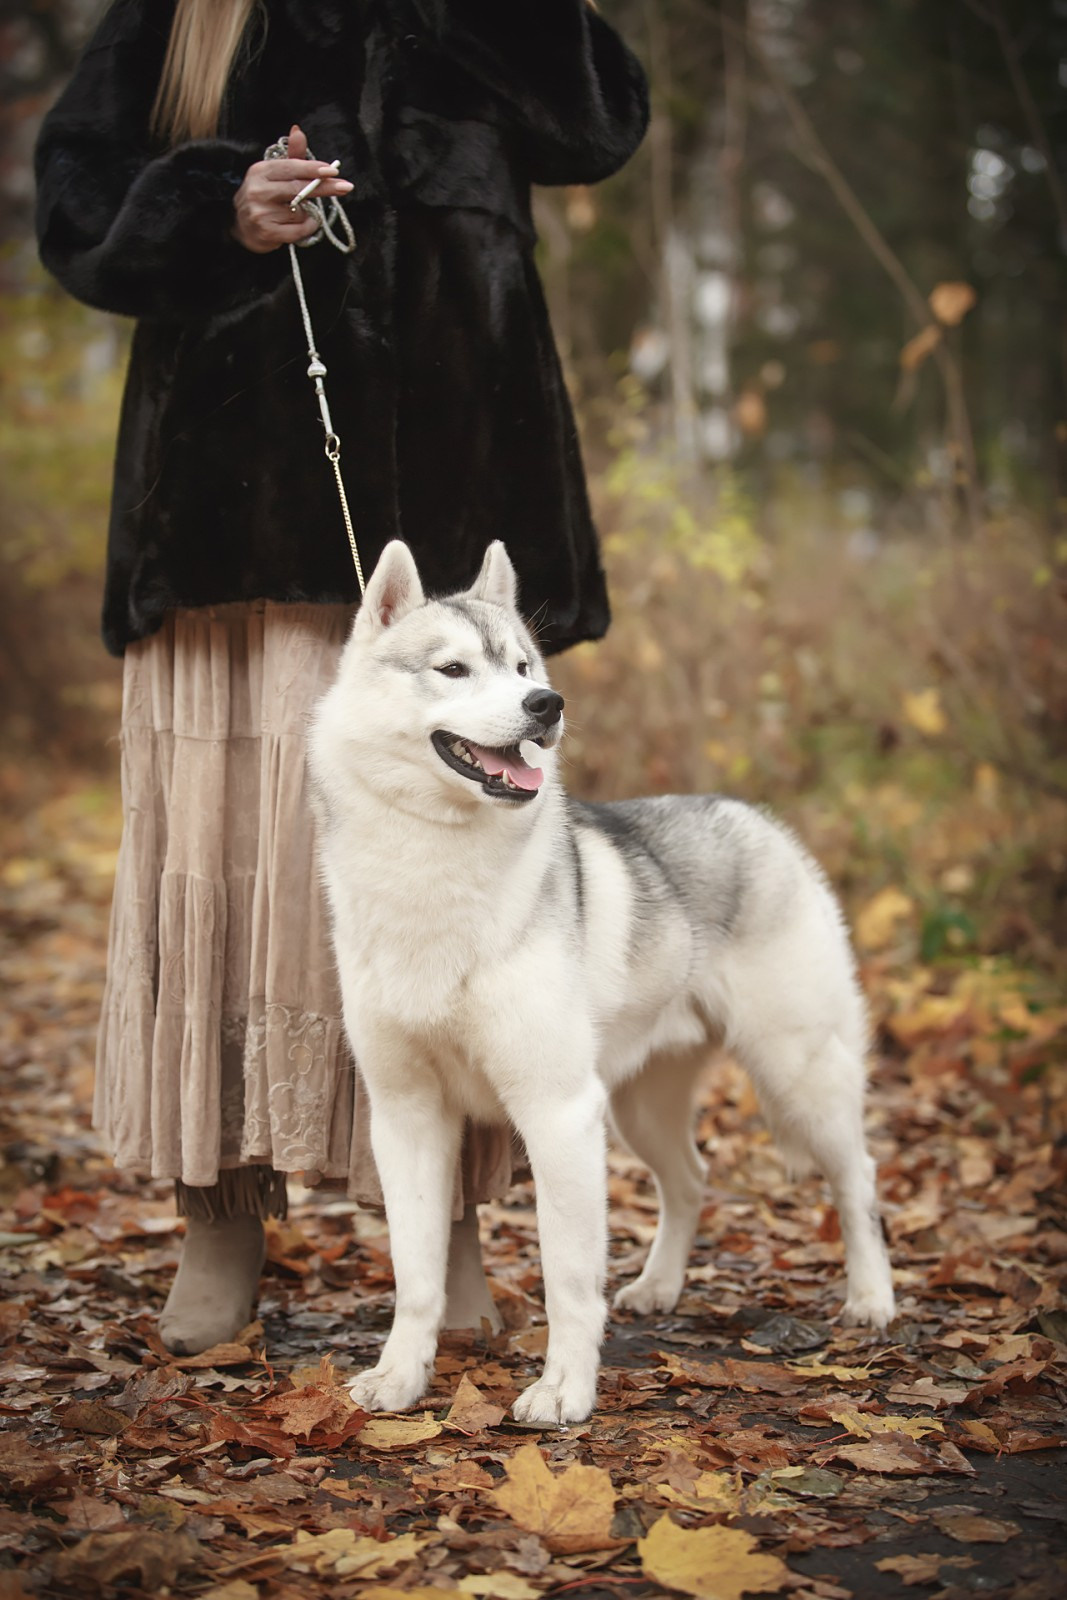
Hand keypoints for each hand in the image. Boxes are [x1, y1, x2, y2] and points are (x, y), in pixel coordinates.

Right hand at [232, 123, 352, 252]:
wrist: (240, 226)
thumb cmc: (263, 197)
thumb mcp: (274, 174)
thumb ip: (291, 156)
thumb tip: (298, 130)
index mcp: (260, 171)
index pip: (291, 167)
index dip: (313, 169)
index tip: (333, 170)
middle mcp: (258, 190)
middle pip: (299, 188)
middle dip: (324, 187)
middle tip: (345, 187)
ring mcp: (261, 212)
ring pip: (300, 212)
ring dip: (307, 214)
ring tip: (295, 213)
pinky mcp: (266, 232)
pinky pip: (299, 230)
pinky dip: (306, 229)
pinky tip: (299, 226)